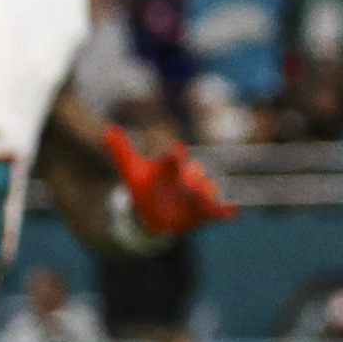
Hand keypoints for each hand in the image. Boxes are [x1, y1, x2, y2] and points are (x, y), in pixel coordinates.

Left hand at [106, 125, 232, 240]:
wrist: (152, 210)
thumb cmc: (144, 185)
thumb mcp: (131, 170)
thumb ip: (122, 150)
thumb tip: (109, 129)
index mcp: (169, 167)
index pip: (173, 159)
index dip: (175, 155)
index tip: (177, 152)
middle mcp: (187, 177)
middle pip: (194, 175)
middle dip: (194, 177)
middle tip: (193, 182)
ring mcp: (197, 193)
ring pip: (207, 191)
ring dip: (208, 195)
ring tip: (208, 199)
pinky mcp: (203, 211)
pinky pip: (218, 210)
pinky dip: (226, 211)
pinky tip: (233, 211)